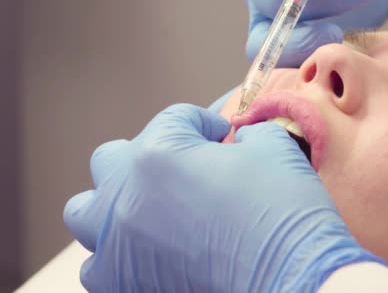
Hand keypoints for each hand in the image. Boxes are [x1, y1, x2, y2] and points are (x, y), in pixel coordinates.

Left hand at [64, 104, 382, 291]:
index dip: (203, 122)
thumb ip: (251, 133)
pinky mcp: (124, 286)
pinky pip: (98, 265)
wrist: (293, 282)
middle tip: (182, 165)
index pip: (174, 120)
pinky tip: (149, 251)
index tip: (221, 134)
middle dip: (148, 153)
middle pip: (114, 159)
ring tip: (147, 206)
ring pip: (87, 211)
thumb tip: (242, 139)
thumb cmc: (284, 216)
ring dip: (114, 201)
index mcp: (160, 155)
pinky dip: (118, 252)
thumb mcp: (276, 151)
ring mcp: (117, 246)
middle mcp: (125, 197)